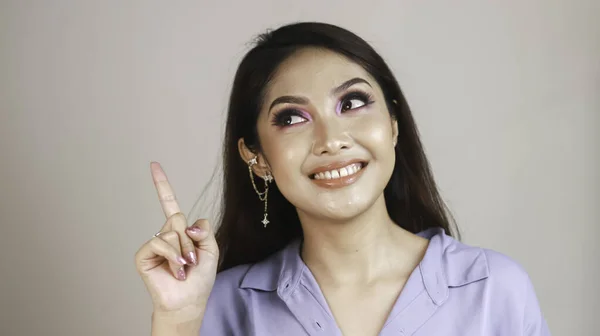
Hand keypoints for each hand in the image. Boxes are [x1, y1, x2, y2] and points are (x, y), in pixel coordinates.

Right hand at [135, 162, 218, 315]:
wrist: (189, 300)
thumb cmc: (200, 278)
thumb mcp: (211, 249)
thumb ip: (204, 230)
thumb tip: (186, 224)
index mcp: (180, 230)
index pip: (169, 203)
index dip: (162, 185)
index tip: (154, 165)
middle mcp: (165, 233)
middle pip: (179, 219)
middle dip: (190, 240)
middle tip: (192, 259)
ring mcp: (154, 244)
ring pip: (172, 231)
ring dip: (183, 251)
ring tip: (184, 268)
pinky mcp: (143, 255)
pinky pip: (159, 241)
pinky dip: (172, 256)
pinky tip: (176, 270)